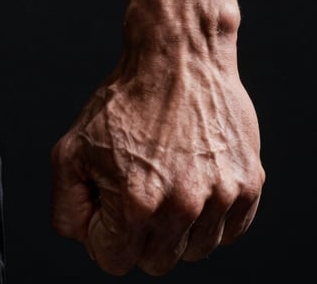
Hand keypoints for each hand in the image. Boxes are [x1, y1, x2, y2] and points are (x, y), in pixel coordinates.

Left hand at [51, 45, 264, 275]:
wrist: (179, 54)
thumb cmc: (125, 99)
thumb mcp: (71, 149)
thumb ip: (67, 208)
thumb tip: (87, 241)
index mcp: (135, 203)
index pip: (115, 262)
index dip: (105, 234)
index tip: (111, 201)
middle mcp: (182, 206)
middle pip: (157, 263)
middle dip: (141, 235)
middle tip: (140, 190)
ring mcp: (221, 196)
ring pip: (196, 250)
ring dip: (179, 227)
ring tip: (171, 180)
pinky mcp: (249, 183)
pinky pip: (230, 231)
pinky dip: (212, 216)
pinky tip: (197, 180)